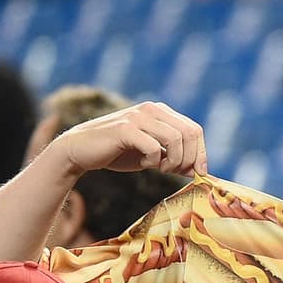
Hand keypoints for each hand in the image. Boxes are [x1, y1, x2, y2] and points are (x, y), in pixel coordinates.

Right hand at [45, 101, 207, 179]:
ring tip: (161, 168)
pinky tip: (146, 163)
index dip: (201, 153)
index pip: (194, 129)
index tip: (198, 173)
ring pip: (175, 138)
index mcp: (160, 112)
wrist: (80, 151)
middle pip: (190, 133)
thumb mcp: (152, 156)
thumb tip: (200, 171)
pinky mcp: (125, 129)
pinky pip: (154, 146)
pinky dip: (155, 160)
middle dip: (189, 159)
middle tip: (175, 172)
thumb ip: (174, 158)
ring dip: (174, 160)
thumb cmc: (117, 153)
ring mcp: (138, 117)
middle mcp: (151, 109)